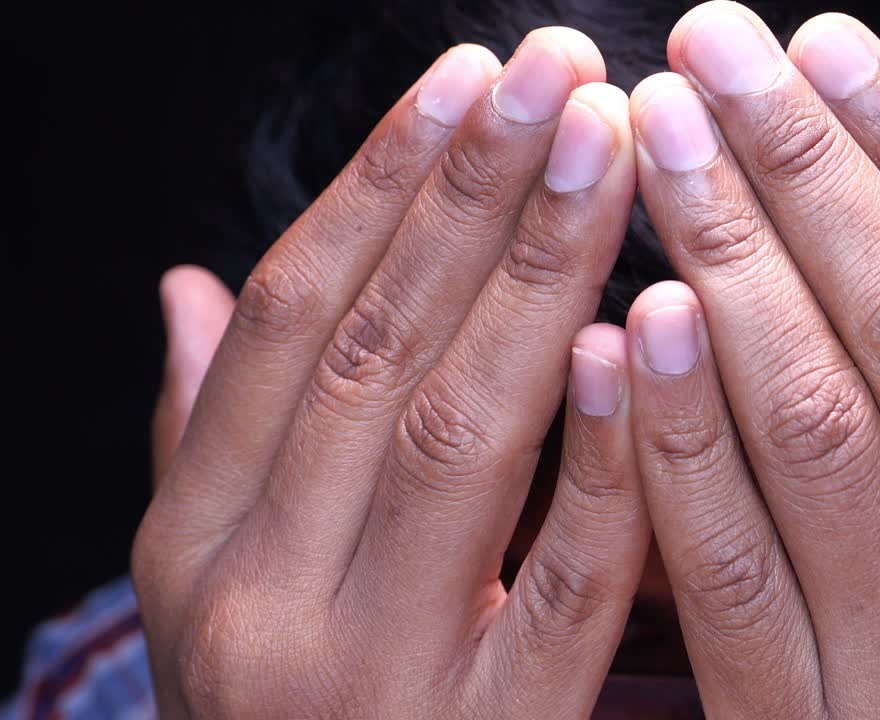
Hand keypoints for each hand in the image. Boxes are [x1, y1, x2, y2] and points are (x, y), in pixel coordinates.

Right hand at [134, 30, 650, 717]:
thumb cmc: (294, 719)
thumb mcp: (215, 591)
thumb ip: (207, 437)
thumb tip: (188, 287)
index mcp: (200, 545)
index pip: (296, 324)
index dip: (380, 188)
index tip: (466, 81)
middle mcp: (264, 602)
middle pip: (381, 349)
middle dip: (475, 195)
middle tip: (557, 70)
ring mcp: (373, 679)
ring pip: (464, 435)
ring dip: (541, 275)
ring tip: (610, 148)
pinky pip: (564, 583)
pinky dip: (606, 455)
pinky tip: (644, 336)